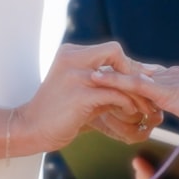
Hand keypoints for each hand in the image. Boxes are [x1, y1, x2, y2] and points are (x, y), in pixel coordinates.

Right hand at [17, 42, 159, 152]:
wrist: (30, 129)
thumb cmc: (57, 113)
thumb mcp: (80, 91)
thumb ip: (102, 83)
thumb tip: (135, 84)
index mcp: (71, 53)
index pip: (110, 50)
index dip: (128, 65)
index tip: (142, 80)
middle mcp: (72, 58)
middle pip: (115, 52)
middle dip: (134, 71)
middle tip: (148, 90)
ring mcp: (75, 75)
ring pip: (118, 76)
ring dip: (136, 92)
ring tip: (146, 106)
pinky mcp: (80, 95)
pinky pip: (115, 94)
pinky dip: (127, 103)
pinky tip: (131, 112)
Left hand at [92, 64, 178, 131]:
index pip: (154, 77)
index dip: (136, 78)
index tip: (121, 78)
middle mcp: (173, 75)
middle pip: (138, 72)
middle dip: (117, 73)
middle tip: (94, 71)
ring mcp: (168, 81)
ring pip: (132, 75)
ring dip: (109, 75)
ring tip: (87, 73)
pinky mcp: (164, 90)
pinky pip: (133, 83)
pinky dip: (113, 81)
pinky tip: (95, 79)